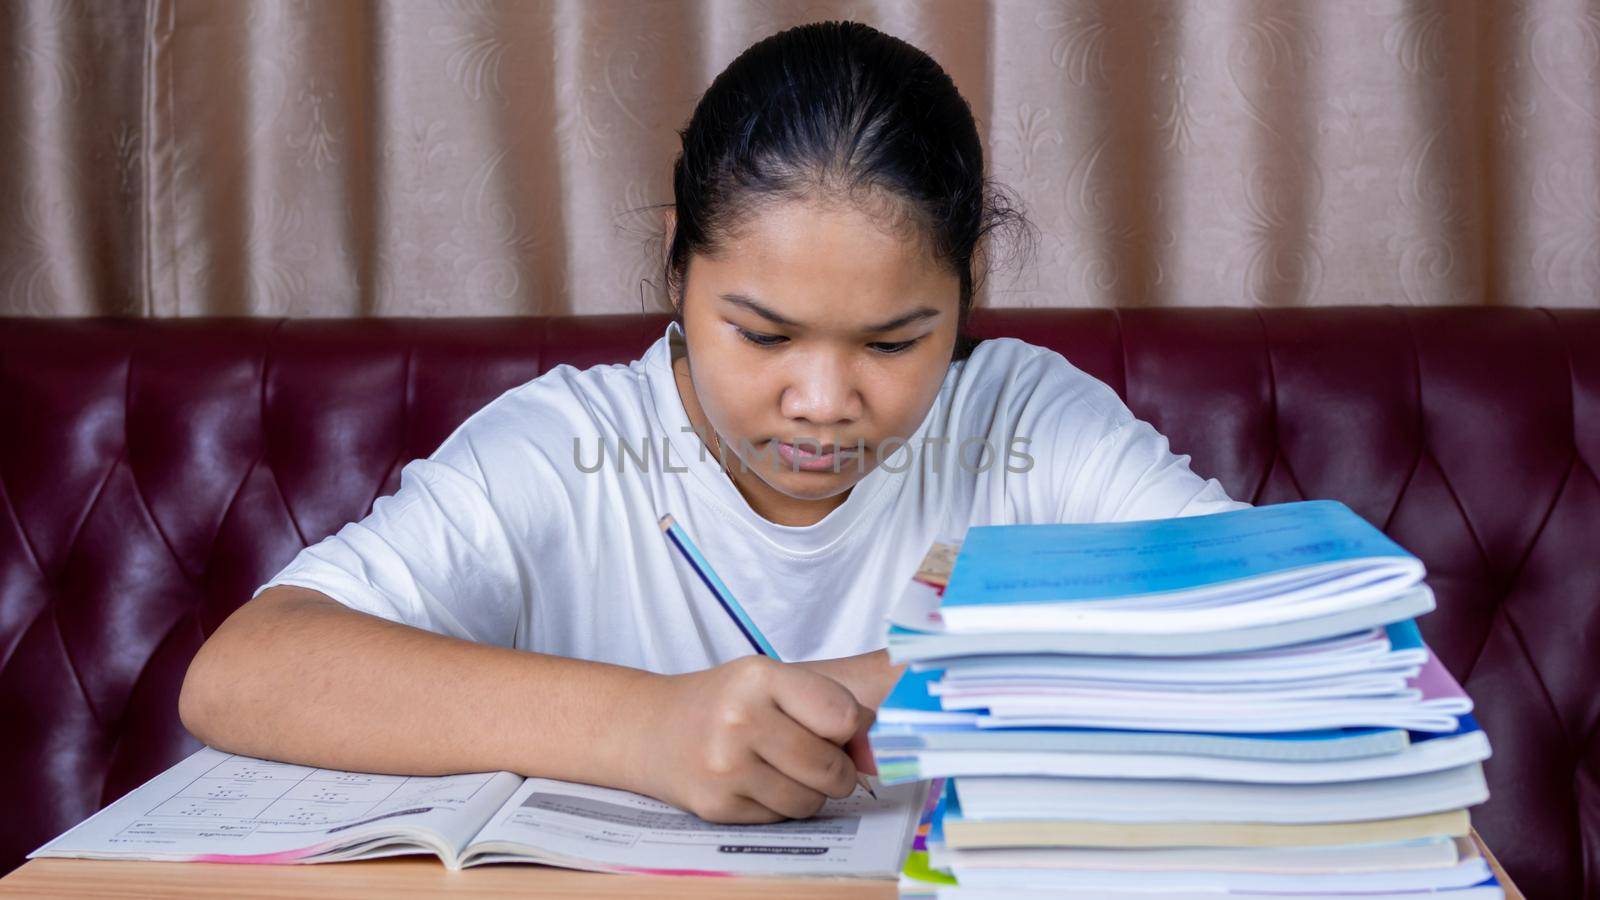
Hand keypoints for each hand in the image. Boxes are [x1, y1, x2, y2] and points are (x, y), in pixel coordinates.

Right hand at [624, 656, 873, 823]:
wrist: (653, 729)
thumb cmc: (726, 701)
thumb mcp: (772, 680)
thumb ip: (827, 705)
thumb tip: (881, 752)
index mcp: (760, 677)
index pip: (843, 717)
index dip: (852, 730)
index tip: (841, 730)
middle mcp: (740, 719)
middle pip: (830, 768)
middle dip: (837, 771)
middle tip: (822, 760)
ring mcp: (725, 766)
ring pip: (809, 802)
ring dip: (810, 793)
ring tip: (786, 770)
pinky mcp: (716, 806)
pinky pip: (780, 820)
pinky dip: (780, 807)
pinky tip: (758, 782)